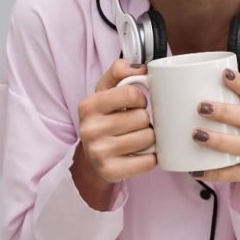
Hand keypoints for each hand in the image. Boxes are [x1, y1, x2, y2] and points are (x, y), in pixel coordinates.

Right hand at [73, 60, 156, 195]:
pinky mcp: (110, 171)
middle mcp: (89, 129)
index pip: (132, 94)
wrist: (92, 155)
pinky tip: (140, 154)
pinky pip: (148, 161)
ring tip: (136, 137)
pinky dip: (150, 157)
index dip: (140, 98)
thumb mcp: (106, 89)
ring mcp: (98, 153)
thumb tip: (141, 68)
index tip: (134, 104)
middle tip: (133, 124)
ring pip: (148, 138)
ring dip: (149, 138)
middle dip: (144, 120)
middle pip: (142, 118)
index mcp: (88, 105)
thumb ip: (120, 70)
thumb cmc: (105, 116)